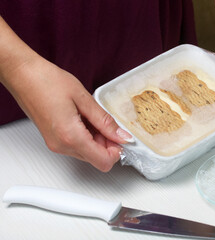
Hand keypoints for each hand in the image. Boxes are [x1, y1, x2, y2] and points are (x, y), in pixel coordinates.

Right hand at [4, 56, 133, 171]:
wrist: (23, 75)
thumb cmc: (47, 82)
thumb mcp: (84, 99)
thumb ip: (105, 121)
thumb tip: (121, 135)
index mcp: (71, 137)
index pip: (103, 161)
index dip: (117, 151)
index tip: (122, 137)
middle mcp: (62, 146)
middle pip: (96, 158)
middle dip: (108, 143)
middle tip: (108, 122)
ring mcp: (56, 144)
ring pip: (87, 153)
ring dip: (97, 139)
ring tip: (93, 116)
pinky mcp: (53, 140)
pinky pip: (77, 146)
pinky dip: (87, 136)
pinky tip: (85, 118)